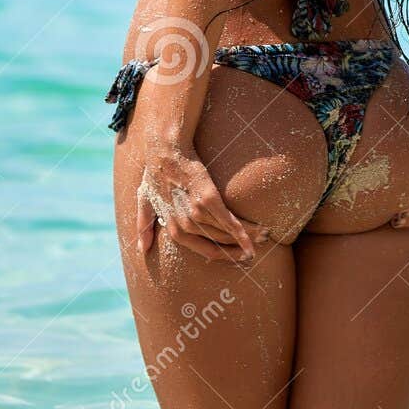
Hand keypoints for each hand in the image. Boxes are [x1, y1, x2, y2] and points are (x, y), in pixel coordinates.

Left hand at [136, 142, 266, 264]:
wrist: (166, 151)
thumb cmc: (155, 175)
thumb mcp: (144, 202)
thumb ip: (144, 227)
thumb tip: (142, 250)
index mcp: (174, 230)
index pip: (205, 251)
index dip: (225, 256)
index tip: (239, 256)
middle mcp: (186, 226)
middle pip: (220, 244)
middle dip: (240, 249)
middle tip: (257, 248)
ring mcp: (197, 213)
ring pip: (228, 233)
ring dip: (249, 237)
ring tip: (265, 236)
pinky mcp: (209, 199)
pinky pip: (230, 221)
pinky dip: (244, 231)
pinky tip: (257, 236)